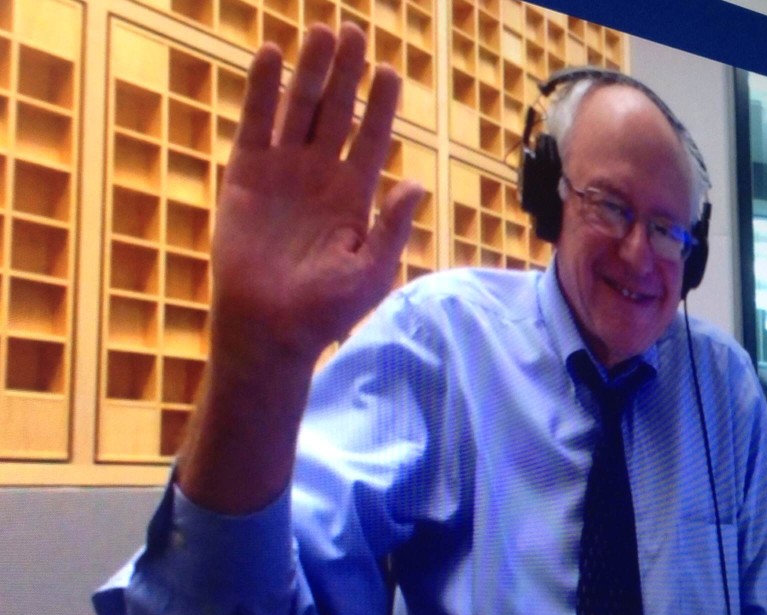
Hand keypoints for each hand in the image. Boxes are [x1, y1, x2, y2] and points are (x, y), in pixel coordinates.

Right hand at [211, 22, 423, 368]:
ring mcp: (283, 170)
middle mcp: (320, 174)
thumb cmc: (326, 309)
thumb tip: (417, 183)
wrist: (270, 328)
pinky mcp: (246, 174)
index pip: (372, 138)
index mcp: (354, 194)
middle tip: (356, 32)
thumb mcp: (372, 271)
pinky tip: (271, 54)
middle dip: (348, 74)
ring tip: (323, 32)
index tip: (390, 71)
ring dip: (311, 71)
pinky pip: (255, 123)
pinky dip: (262, 89)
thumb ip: (392, 226)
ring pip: (299, 108)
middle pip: (337, 112)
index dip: (381, 105)